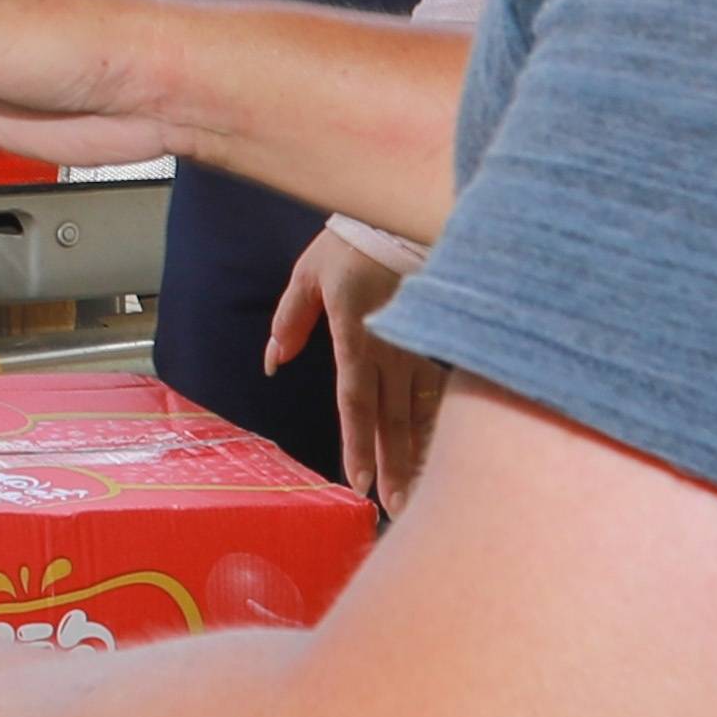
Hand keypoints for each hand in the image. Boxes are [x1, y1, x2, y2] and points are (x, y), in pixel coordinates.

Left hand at [260, 220, 446, 510]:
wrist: (402, 208)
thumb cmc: (352, 239)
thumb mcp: (308, 274)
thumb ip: (291, 320)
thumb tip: (274, 361)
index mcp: (356, 335)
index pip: (357, 402)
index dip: (358, 445)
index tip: (359, 484)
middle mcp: (392, 348)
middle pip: (392, 418)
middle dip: (394, 467)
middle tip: (395, 509)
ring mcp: (422, 344)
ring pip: (421, 409)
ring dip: (419, 452)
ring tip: (417, 492)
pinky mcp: (441, 335)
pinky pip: (440, 387)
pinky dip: (439, 420)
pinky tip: (442, 450)